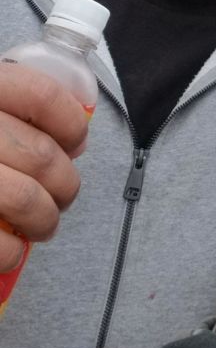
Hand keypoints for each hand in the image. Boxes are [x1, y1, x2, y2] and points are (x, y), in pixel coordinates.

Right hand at [0, 62, 87, 271]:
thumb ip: (7, 106)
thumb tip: (72, 138)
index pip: (40, 95)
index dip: (70, 122)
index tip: (75, 142)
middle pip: (41, 154)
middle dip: (65, 183)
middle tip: (63, 195)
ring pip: (24, 198)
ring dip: (45, 219)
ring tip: (42, 226)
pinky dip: (8, 252)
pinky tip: (9, 251)